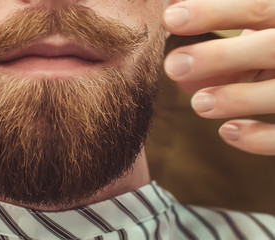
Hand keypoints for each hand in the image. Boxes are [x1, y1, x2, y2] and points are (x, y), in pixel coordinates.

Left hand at [163, 0, 274, 155]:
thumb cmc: (271, 44)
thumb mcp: (258, 26)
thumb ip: (223, 18)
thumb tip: (172, 9)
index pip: (257, 7)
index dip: (214, 13)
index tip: (170, 18)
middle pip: (271, 47)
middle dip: (221, 55)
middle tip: (172, 66)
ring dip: (238, 99)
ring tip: (198, 103)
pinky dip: (260, 137)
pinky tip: (227, 131)